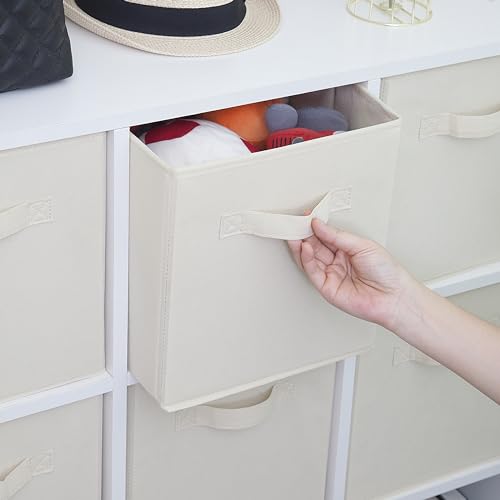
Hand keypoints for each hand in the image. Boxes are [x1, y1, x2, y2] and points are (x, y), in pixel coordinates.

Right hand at [288, 219, 411, 328]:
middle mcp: (337, 261)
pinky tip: (304, 248)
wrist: (394, 296)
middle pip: (314, 246)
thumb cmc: (387, 272)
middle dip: (303, 234)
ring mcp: (331, 274)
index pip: (325, 236)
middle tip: (294, 224)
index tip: (305, 216)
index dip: (314, 226)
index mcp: (347, 249)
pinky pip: (312, 271)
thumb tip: (318, 224)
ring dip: (300, 245)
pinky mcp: (326, 288)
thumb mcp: (361, 245)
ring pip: (309, 258)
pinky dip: (306, 259)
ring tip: (294, 233)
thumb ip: (337, 236)